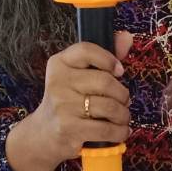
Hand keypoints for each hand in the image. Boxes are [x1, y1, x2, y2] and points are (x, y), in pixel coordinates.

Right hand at [6, 33, 133, 170]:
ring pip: (110, 107)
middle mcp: (57, 82)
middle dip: (122, 94)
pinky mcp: (69, 129)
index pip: (86, 50)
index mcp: (59, 64)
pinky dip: (120, 132)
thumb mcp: (80, 76)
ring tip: (122, 117)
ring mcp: (62, 106)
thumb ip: (104, 57)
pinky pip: (107, 129)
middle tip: (123, 101)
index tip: (119, 71)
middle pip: (105, 81)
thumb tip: (127, 36)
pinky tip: (119, 131)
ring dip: (123, 115)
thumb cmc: (68, 100)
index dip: (108, 59)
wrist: (44, 134)